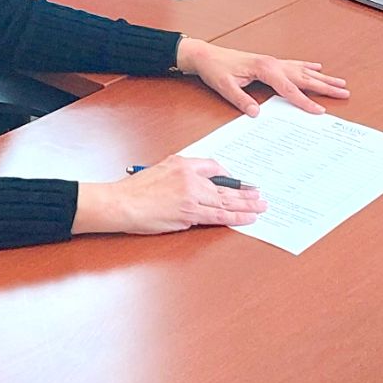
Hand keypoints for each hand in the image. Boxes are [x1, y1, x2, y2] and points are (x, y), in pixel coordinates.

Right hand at [72, 155, 267, 234]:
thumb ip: (181, 174)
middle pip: (225, 186)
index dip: (228, 178)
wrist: (121, 203)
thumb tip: (198, 185)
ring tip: (261, 207)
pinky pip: (218, 216)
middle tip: (260, 195)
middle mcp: (190, 177)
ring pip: (225, 201)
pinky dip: (236, 217)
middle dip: (245, 192)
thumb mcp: (160, 169)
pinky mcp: (189, 213)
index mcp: (183, 163)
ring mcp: (191, 196)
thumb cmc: (135, 190)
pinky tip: (247, 218)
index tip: (238, 184)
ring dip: (246, 205)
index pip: (213, 167)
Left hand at [173, 38, 349, 115]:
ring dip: (322, 77)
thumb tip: (256, 113)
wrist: (206, 55)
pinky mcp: (270, 63)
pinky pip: (295, 65)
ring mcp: (273, 62)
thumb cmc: (215, 69)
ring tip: (340, 82)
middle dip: (325, 86)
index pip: (289, 89)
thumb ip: (241, 100)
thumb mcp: (225, 87)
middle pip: (304, 77)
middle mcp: (272, 63)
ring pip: (303, 70)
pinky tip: (318, 68)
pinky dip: (309, 67)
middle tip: (345, 93)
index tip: (320, 111)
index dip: (305, 101)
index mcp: (264, 68)